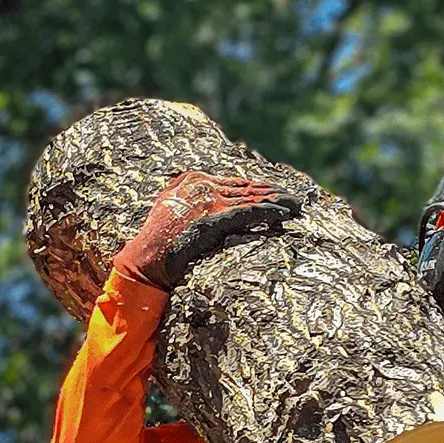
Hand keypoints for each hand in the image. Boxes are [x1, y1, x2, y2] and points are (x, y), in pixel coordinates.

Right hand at [111, 171, 302, 290]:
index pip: (235, 182)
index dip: (259, 188)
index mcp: (192, 180)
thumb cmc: (158, 244)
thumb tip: (210, 207)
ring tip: (298, 206)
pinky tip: (284, 215)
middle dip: (274, 193)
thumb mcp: (171, 212)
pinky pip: (248, 213)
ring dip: (278, 202)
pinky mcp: (213, 219)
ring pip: (252, 198)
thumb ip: (189, 201)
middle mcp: (201, 186)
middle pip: (248, 188)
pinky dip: (268, 213)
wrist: (145, 261)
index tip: (277, 193)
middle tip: (296, 199)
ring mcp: (208, 201)